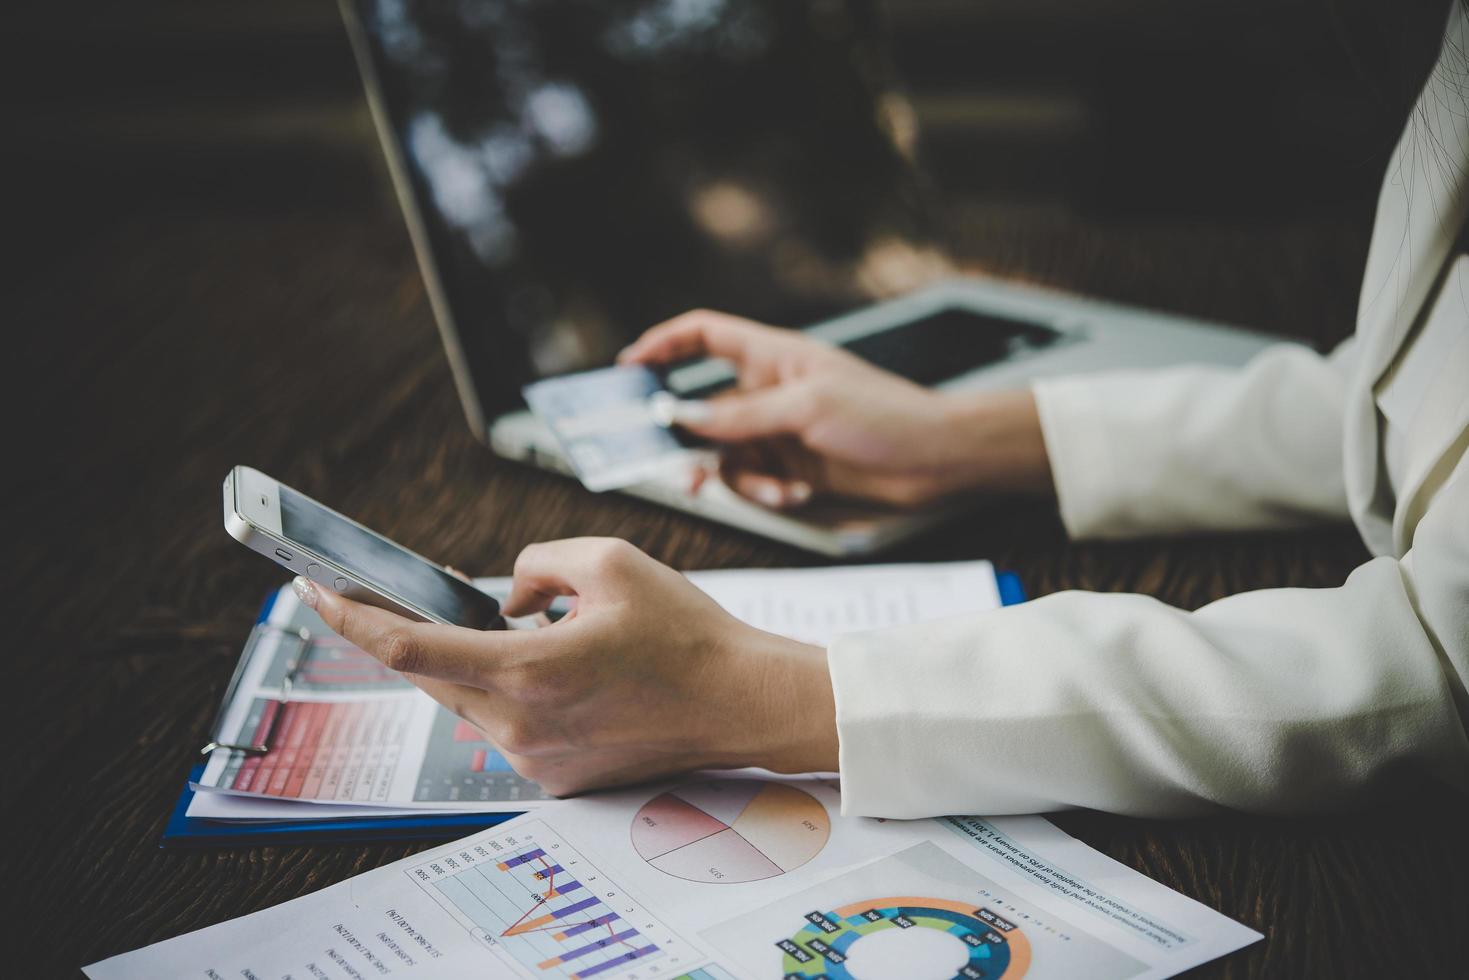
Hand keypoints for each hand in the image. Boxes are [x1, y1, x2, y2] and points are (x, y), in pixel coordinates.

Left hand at [293, 538, 835, 795]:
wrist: (741, 701)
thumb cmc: (686, 632)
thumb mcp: (609, 560)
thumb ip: (534, 564)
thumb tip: (503, 597)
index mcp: (525, 670)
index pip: (408, 648)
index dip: (351, 618)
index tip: (314, 591)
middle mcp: (519, 725)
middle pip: (432, 674)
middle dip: (415, 635)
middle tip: (400, 600)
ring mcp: (535, 758)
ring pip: (471, 699)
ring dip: (478, 663)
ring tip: (531, 633)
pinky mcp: (556, 775)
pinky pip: (507, 725)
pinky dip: (512, 692)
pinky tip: (559, 671)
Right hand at [619, 309, 1051, 508]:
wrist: (936, 459)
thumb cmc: (885, 414)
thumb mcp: (806, 408)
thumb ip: (741, 417)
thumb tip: (683, 417)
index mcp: (773, 356)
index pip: (705, 335)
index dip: (664, 345)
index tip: (629, 368)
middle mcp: (770, 391)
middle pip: (704, 410)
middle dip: (691, 442)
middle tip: (680, 471)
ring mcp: (779, 430)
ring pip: (726, 456)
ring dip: (741, 479)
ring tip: (775, 490)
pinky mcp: (792, 466)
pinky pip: (755, 480)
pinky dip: (768, 491)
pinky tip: (799, 493)